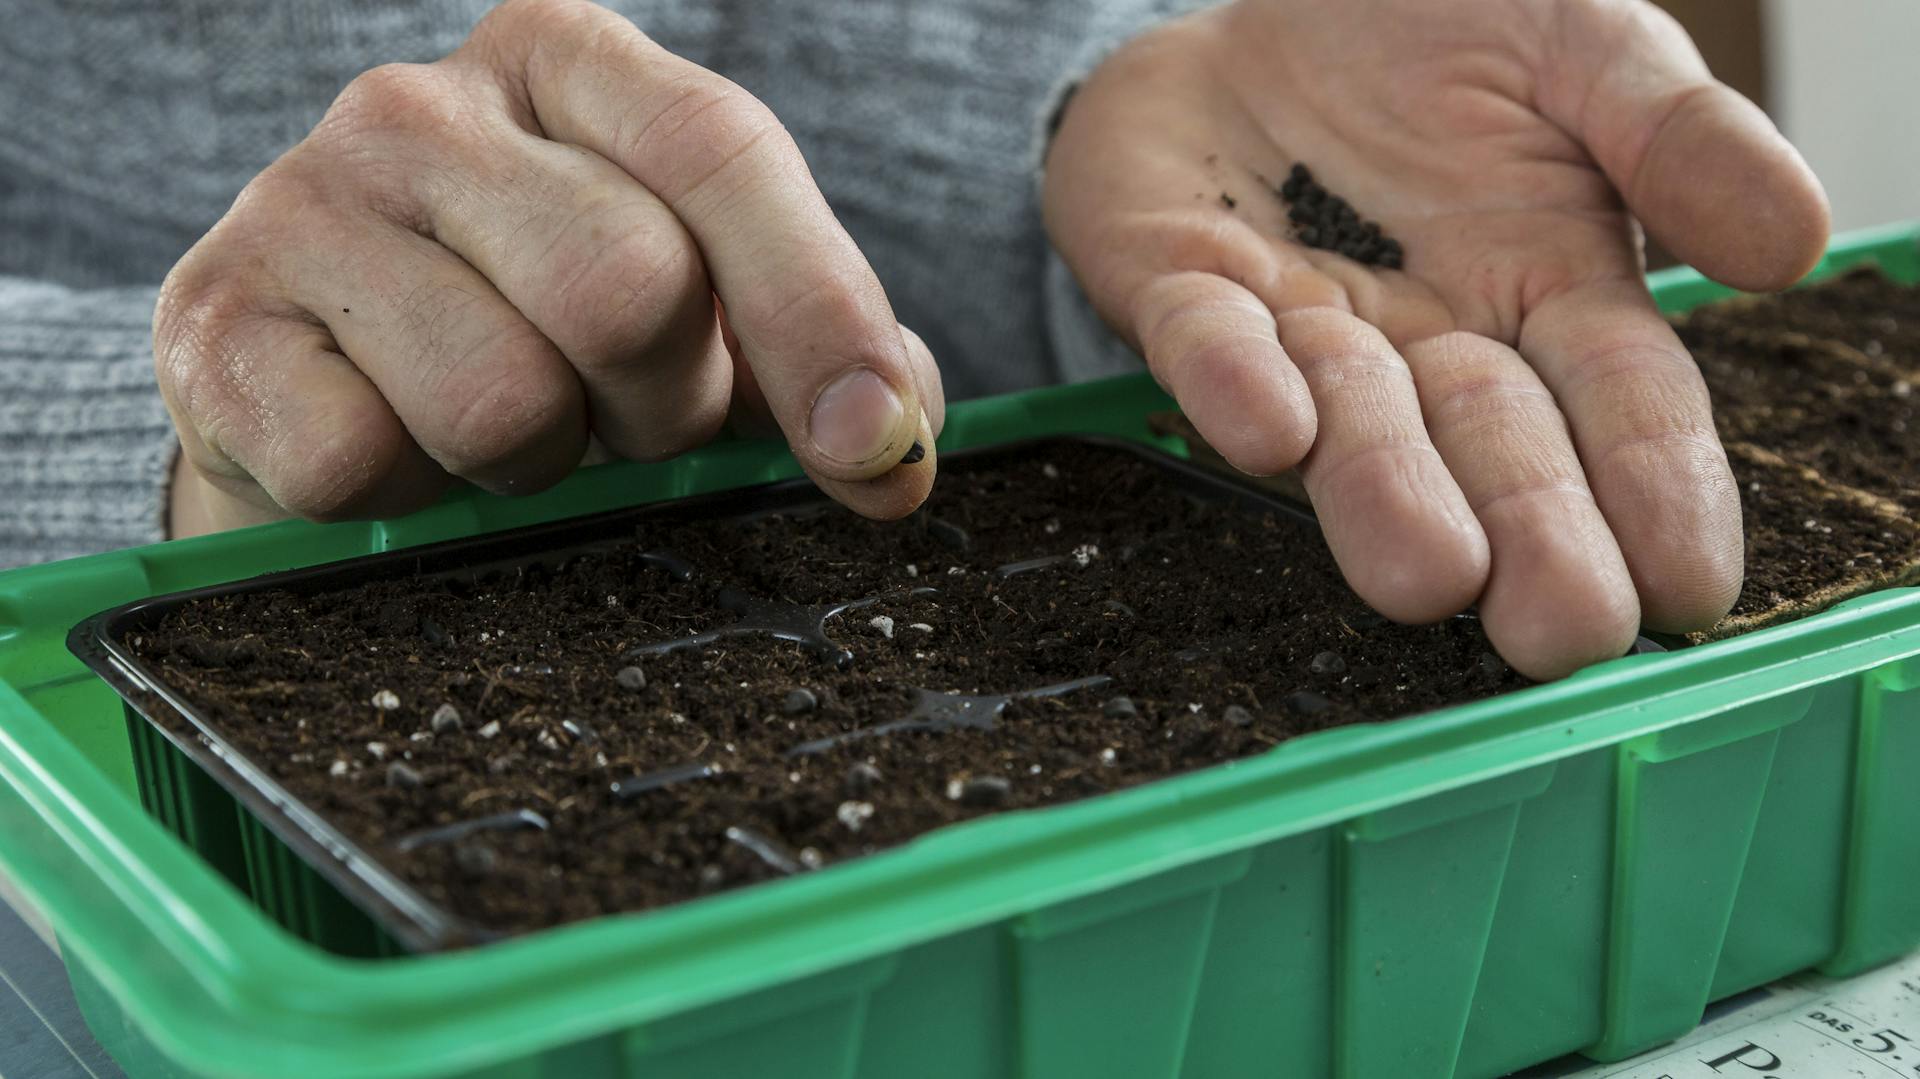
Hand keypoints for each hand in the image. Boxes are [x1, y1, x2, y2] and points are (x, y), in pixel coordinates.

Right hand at [157, 0, 941, 540]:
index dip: (817, 312)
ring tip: (505, 433)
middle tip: (622, 421)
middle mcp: (427, 104)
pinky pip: (363, 460)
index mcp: (572, 66)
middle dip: (659, 406)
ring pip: (502, 399)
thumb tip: (899, 438)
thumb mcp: (700, 312)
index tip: (874, 454)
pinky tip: (394, 454)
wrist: (318, 386)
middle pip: (628, 285)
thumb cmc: (542, 337)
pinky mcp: (214, 321)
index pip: (721, 155)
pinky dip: (406, 501)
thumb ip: (819, 342)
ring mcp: (304, 200)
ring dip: (536, 464)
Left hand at [1043, 0, 1827, 678]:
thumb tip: (1793, 241)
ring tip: (1426, 576)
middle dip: (1528, 537)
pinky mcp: (1177, 289)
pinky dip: (1233, 384)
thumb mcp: (1585, 51)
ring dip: (1384, 494)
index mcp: (1549, 292)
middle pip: (1489, 448)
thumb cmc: (1438, 33)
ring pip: (1348, 424)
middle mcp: (1427, 339)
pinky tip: (1271, 430)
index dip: (1655, 490)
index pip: (1621, 406)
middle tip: (1559, 630)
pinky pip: (1204, 343)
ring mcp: (1299, 327)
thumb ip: (1674, 137)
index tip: (1688, 586)